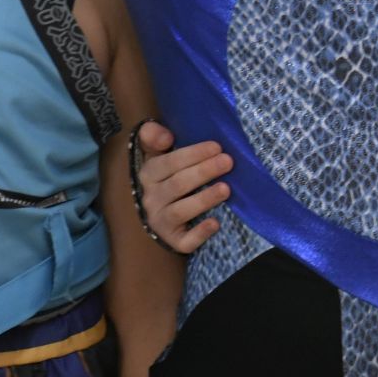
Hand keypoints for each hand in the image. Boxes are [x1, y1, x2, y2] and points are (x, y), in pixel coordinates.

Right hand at [133, 120, 228, 253]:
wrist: (160, 213)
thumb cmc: (168, 175)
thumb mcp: (157, 153)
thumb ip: (154, 136)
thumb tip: (166, 136)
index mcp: (149, 174)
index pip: (169, 162)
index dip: (193, 154)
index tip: (217, 146)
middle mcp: (151, 198)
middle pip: (178, 184)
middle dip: (204, 171)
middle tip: (228, 162)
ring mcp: (160, 221)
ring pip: (180, 211)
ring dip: (204, 199)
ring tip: (226, 189)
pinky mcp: (173, 240)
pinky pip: (184, 241)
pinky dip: (200, 233)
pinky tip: (215, 223)